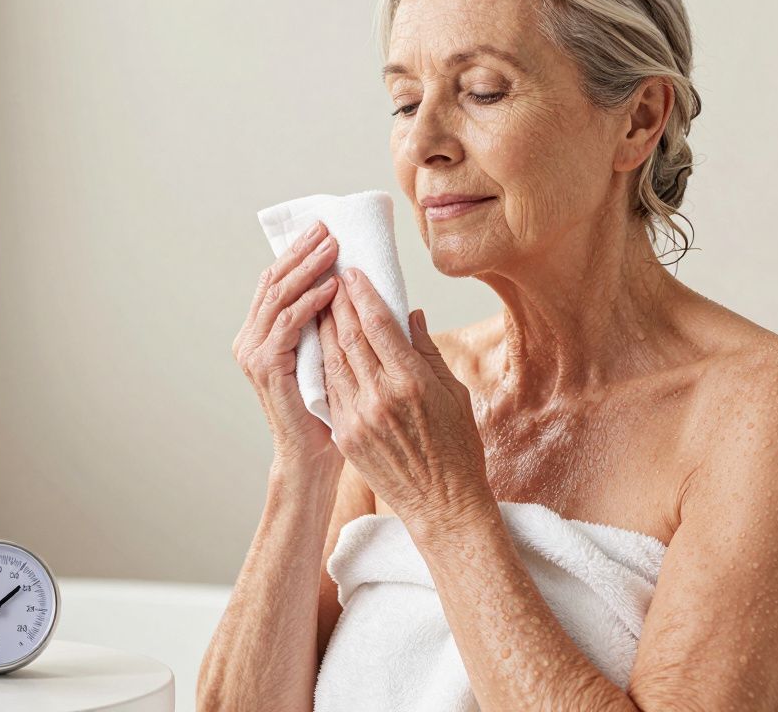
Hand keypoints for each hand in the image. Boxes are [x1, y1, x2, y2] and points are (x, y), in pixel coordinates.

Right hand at [234, 221, 342, 474]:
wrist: (312, 457)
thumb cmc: (326, 411)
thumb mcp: (328, 358)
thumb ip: (331, 325)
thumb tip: (356, 288)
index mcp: (262, 335)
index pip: (277, 283)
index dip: (298, 254)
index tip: (324, 231)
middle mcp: (250, 340)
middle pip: (274, 281)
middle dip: (301, 252)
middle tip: (326, 228)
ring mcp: (254, 353)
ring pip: (279, 296)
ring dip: (307, 268)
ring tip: (332, 247)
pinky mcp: (266, 366)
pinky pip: (288, 323)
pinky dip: (309, 302)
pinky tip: (331, 288)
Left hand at [316, 268, 488, 524]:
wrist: (442, 504)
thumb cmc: (457, 448)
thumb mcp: (454, 393)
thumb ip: (427, 352)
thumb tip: (409, 315)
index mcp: (412, 382)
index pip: (378, 325)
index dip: (362, 294)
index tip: (352, 272)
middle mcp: (380, 397)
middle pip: (350, 337)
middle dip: (338, 303)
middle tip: (330, 279)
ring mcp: (358, 417)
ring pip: (333, 360)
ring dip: (324, 329)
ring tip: (320, 304)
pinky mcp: (345, 435)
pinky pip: (329, 389)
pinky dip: (324, 363)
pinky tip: (321, 346)